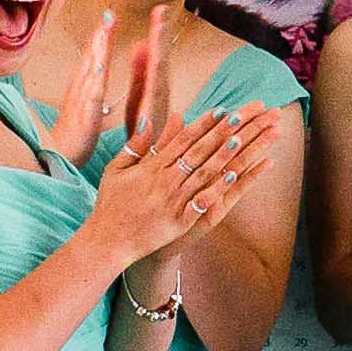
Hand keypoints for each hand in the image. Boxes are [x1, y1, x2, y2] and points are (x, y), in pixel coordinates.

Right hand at [49, 14, 118, 163]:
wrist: (60, 156)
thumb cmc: (75, 133)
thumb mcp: (87, 102)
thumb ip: (93, 82)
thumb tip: (100, 63)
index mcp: (83, 85)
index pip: (93, 54)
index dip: (101, 35)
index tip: (109, 14)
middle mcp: (80, 88)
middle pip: (91, 56)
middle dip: (100, 34)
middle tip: (108, 13)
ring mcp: (81, 100)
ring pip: (92, 71)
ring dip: (98, 50)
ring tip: (105, 31)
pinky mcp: (85, 116)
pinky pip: (92, 96)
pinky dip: (96, 81)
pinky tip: (102, 68)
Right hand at [94, 105, 269, 262]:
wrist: (108, 240)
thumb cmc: (111, 204)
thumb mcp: (116, 169)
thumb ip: (135, 146)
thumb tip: (148, 120)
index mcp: (151, 167)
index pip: (182, 139)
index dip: (203, 123)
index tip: (222, 110)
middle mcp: (165, 180)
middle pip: (198, 151)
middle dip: (221, 132)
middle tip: (241, 115)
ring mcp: (174, 200)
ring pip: (204, 172)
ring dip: (225, 154)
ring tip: (243, 138)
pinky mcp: (180, 221)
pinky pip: (203, 202)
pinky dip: (218, 188)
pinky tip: (235, 176)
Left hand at [121, 6, 174, 154]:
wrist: (146, 162)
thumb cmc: (143, 130)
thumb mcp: (139, 96)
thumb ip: (141, 71)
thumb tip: (141, 43)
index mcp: (155, 86)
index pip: (157, 54)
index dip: (158, 32)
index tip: (159, 9)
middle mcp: (160, 93)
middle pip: (161, 59)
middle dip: (161, 35)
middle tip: (161, 10)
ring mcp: (157, 106)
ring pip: (158, 75)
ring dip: (158, 52)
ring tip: (156, 30)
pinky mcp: (151, 120)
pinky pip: (150, 98)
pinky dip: (151, 83)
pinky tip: (149, 67)